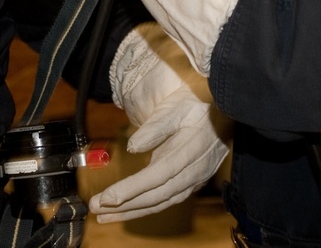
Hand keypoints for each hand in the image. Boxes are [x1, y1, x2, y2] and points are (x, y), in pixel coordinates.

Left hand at [91, 24, 230, 221]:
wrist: (224, 110)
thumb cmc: (197, 105)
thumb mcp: (176, 108)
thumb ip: (156, 127)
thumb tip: (132, 146)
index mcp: (190, 150)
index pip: (157, 176)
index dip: (132, 189)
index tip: (108, 197)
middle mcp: (194, 171)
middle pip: (157, 195)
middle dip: (125, 205)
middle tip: (96, 208)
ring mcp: (194, 179)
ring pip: (161, 202)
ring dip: (132, 211)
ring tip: (105, 215)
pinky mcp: (191, 182)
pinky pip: (167, 199)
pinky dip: (146, 207)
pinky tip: (128, 209)